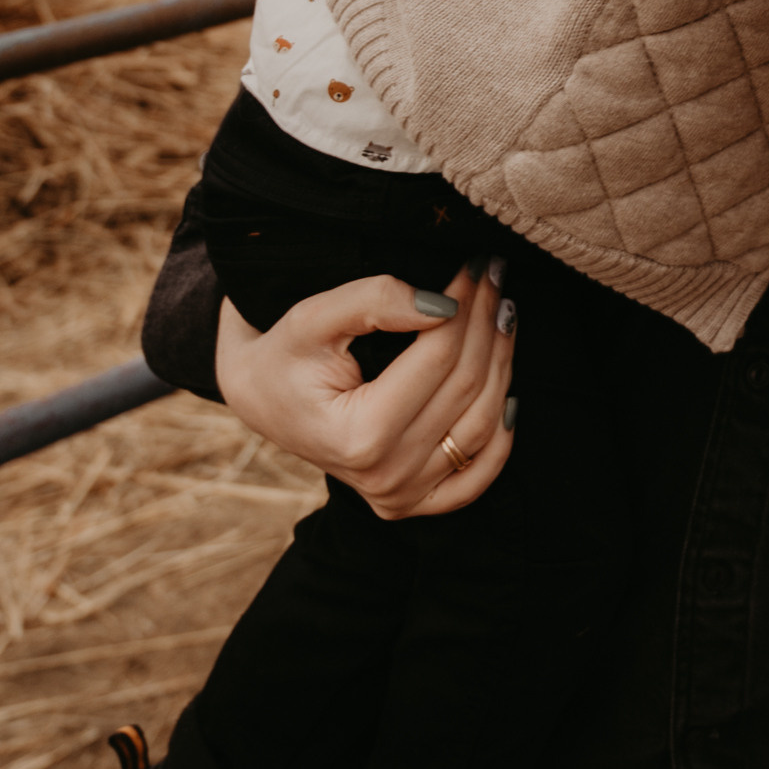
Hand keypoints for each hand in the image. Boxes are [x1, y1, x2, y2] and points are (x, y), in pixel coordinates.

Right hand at [215, 254, 515, 521]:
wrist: (261, 399)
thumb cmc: (282, 354)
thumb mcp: (312, 317)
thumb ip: (374, 302)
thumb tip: (445, 305)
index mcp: (358, 437)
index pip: (438, 359)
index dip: (465, 305)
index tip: (475, 264)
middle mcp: (384, 477)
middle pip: (465, 388)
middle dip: (486, 324)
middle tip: (494, 275)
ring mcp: (401, 497)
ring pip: (482, 424)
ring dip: (501, 363)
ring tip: (502, 314)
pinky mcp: (412, 503)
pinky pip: (477, 476)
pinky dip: (501, 436)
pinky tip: (507, 391)